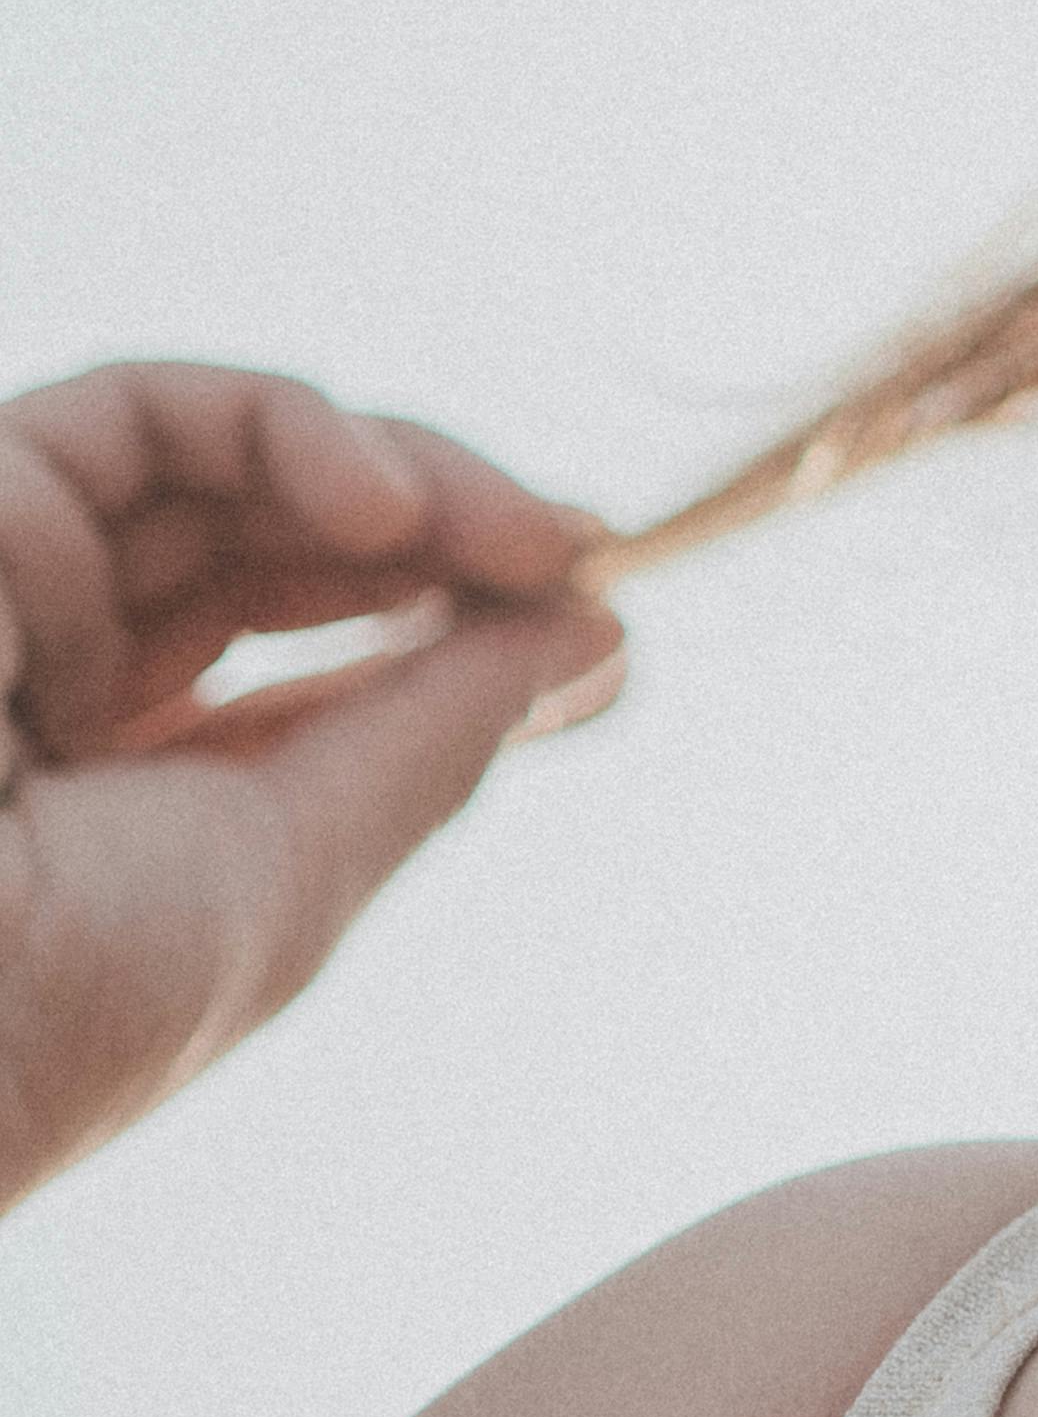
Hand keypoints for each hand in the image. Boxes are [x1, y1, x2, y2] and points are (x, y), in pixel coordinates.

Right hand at [0, 361, 619, 1214]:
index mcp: (114, 774)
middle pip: (278, 532)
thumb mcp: (302, 858)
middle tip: (577, 552)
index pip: (305, 640)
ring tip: (519, 539)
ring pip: (225, 459)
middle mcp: (50, 668)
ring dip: (403, 475)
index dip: (454, 597)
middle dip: (452, 524)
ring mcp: (6, 587)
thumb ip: (439, 732)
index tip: (596, 594)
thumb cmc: (69, 1002)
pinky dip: (281, 427)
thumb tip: (599, 634)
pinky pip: (137, 414)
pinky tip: (392, 511)